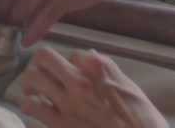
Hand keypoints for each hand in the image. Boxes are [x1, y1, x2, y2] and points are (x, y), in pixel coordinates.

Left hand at [20, 47, 166, 127]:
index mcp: (100, 68)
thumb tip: (90, 58)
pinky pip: (32, 108)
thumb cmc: (144, 122)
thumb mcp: (131, 88)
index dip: (72, 63)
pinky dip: (30, 107)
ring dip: (30, 85)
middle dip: (40, 64)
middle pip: (44, 58)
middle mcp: (80, 81)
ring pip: (32, 80)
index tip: (73, 71)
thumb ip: (108, 72)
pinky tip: (36, 111)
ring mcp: (68, 103)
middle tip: (42, 74)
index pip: (73, 54)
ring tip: (34, 92)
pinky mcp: (60, 125)